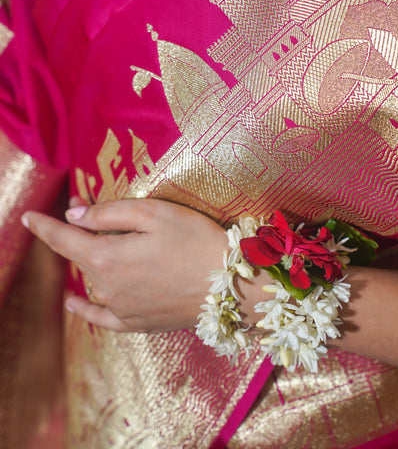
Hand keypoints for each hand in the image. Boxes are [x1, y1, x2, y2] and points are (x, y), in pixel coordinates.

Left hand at [21, 199, 235, 332]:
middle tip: (95, 212)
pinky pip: (103, 317)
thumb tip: (74, 215)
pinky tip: (75, 304)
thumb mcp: (153, 213)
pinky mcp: (138, 323)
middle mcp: (107, 288)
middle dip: (81, 234)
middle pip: (82, 257)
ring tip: (105, 243)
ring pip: (95, 280)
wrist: (231, 287)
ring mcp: (122, 309)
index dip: (45, 226)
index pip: (64, 239)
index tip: (28, 216)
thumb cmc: (195, 240)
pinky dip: (86, 309)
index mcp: (107, 258)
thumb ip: (108, 213)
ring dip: (92, 262)